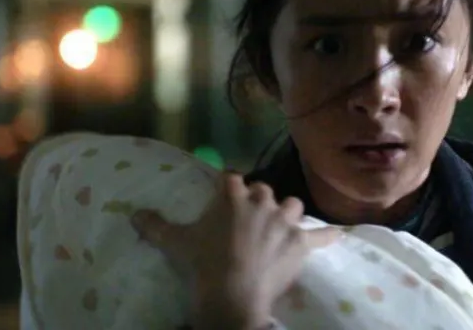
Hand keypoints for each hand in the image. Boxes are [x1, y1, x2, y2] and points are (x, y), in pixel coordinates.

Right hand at [130, 173, 340, 328]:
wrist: (232, 293)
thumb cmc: (203, 264)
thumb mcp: (176, 242)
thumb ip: (155, 225)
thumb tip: (133, 214)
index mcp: (231, 197)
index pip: (231, 179)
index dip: (228, 187)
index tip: (226, 195)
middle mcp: (261, 202)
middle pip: (264, 190)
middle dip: (258, 200)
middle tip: (250, 217)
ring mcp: (284, 222)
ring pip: (292, 205)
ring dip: (287, 212)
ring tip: (281, 223)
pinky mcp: (301, 243)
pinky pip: (321, 235)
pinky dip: (329, 235)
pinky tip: (340, 234)